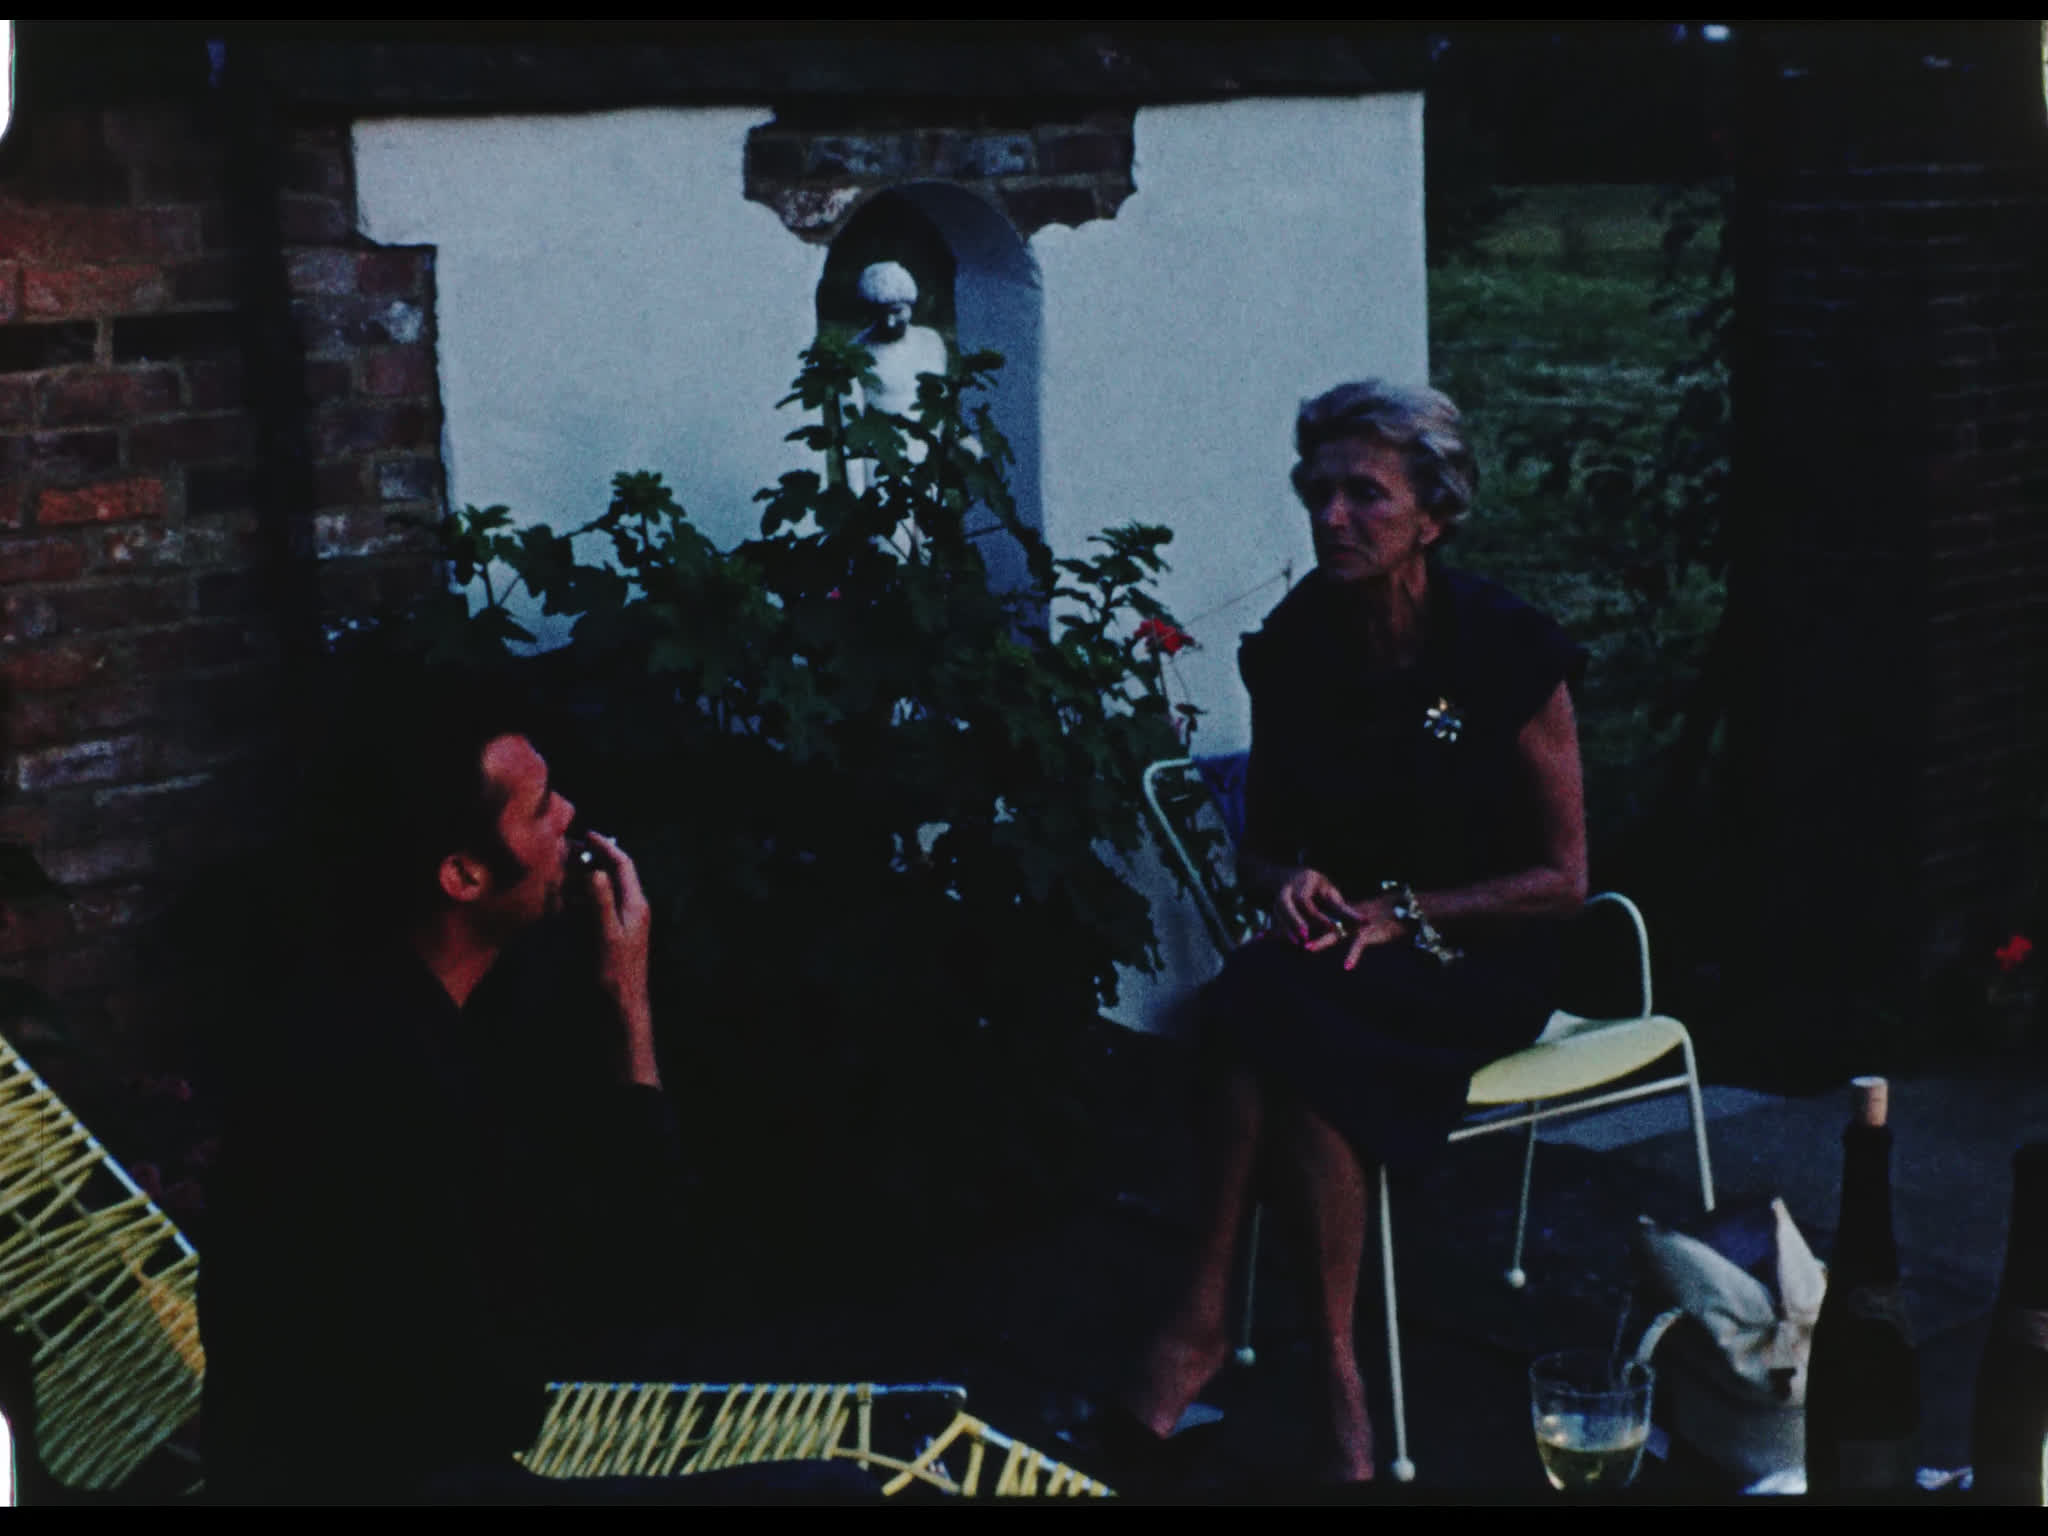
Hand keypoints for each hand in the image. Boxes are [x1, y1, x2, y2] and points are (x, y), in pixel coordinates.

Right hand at [585, 831, 653, 1030]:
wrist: (623, 1006)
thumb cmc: (616, 972)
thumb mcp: (606, 934)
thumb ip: (601, 901)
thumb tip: (595, 871)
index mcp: (636, 904)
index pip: (623, 864)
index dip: (606, 847)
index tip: (586, 834)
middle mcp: (633, 909)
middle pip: (614, 874)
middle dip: (592, 860)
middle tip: (568, 850)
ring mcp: (624, 922)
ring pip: (605, 890)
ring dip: (584, 879)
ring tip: (562, 871)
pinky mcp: (613, 935)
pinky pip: (598, 908)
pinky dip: (582, 899)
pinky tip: (565, 900)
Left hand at [1276, 870, 1402, 970]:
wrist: (1397, 910)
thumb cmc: (1370, 925)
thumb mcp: (1346, 930)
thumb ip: (1327, 936)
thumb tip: (1307, 949)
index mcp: (1328, 922)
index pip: (1300, 926)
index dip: (1280, 932)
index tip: (1256, 937)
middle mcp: (1337, 922)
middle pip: (1309, 929)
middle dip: (1289, 935)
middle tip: (1267, 939)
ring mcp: (1352, 926)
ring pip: (1334, 935)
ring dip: (1321, 943)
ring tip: (1307, 949)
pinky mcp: (1368, 932)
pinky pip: (1359, 945)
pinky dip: (1353, 956)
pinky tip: (1346, 967)